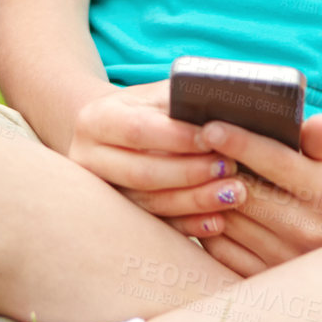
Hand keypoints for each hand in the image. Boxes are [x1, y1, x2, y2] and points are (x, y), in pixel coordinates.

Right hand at [67, 80, 247, 225]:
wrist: (117, 134)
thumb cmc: (149, 108)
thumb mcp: (158, 94)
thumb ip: (182, 98)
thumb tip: (223, 104)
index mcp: (96, 120)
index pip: (137, 130)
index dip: (177, 137)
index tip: (212, 139)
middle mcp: (89, 159)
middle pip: (142, 173)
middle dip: (189, 173)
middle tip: (229, 168)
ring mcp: (101, 195)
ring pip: (150, 204)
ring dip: (195, 201)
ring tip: (233, 193)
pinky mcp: (119, 219)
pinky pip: (157, 227)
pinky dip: (190, 226)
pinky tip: (217, 221)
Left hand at [186, 115, 321, 273]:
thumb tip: (314, 122)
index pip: (277, 163)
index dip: (241, 143)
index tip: (210, 127)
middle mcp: (309, 230)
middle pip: (246, 194)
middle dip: (215, 169)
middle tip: (190, 145)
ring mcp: (286, 259)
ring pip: (228, 222)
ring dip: (204, 197)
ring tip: (188, 171)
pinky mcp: (265, 277)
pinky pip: (221, 251)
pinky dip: (205, 225)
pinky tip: (197, 203)